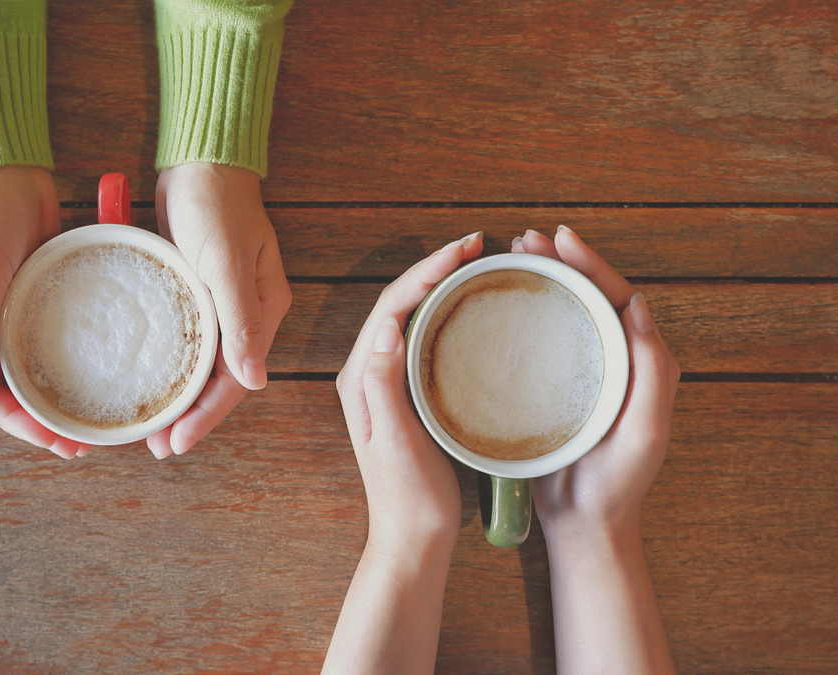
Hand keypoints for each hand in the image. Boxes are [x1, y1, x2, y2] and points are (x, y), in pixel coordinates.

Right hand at [0, 166, 89, 458]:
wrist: (6, 167)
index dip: (15, 422)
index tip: (51, 440)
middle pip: (5, 390)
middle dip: (37, 421)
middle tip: (77, 445)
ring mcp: (2, 313)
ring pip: (26, 371)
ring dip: (51, 400)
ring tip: (86, 425)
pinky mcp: (29, 297)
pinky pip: (44, 342)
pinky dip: (62, 365)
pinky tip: (90, 380)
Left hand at [148, 163, 292, 457]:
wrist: (199, 160)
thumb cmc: (215, 204)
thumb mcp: (224, 262)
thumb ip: (239, 320)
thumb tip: (254, 381)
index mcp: (263, 311)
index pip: (238, 379)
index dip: (208, 416)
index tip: (178, 442)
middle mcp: (245, 315)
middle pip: (220, 380)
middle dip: (192, 417)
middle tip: (159, 446)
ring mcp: (220, 305)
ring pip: (200, 366)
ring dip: (179, 398)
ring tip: (150, 429)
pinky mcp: (195, 292)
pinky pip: (184, 342)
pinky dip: (168, 366)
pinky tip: (146, 382)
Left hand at [320, 233, 481, 674]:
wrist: (412, 539)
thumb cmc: (408, 497)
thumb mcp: (397, 443)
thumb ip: (385, 387)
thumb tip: (387, 329)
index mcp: (361, 378)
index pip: (390, 307)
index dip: (426, 272)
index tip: (462, 250)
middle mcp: (368, 373)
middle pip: (399, 303)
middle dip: (434, 268)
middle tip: (475, 245)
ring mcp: (386, 382)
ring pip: (411, 316)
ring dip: (439, 285)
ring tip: (476, 263)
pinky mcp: (407, 394)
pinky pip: (424, 339)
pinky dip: (446, 313)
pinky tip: (471, 306)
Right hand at [514, 226, 678, 674]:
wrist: (586, 524)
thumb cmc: (616, 483)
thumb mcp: (644, 430)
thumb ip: (652, 371)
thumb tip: (640, 305)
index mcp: (639, 363)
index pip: (615, 296)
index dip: (589, 262)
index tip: (559, 238)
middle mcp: (614, 360)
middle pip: (588, 295)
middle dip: (560, 262)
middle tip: (524, 240)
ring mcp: (583, 373)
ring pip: (565, 312)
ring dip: (542, 280)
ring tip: (511, 258)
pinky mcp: (555, 388)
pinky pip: (543, 339)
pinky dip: (526, 313)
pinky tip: (500, 302)